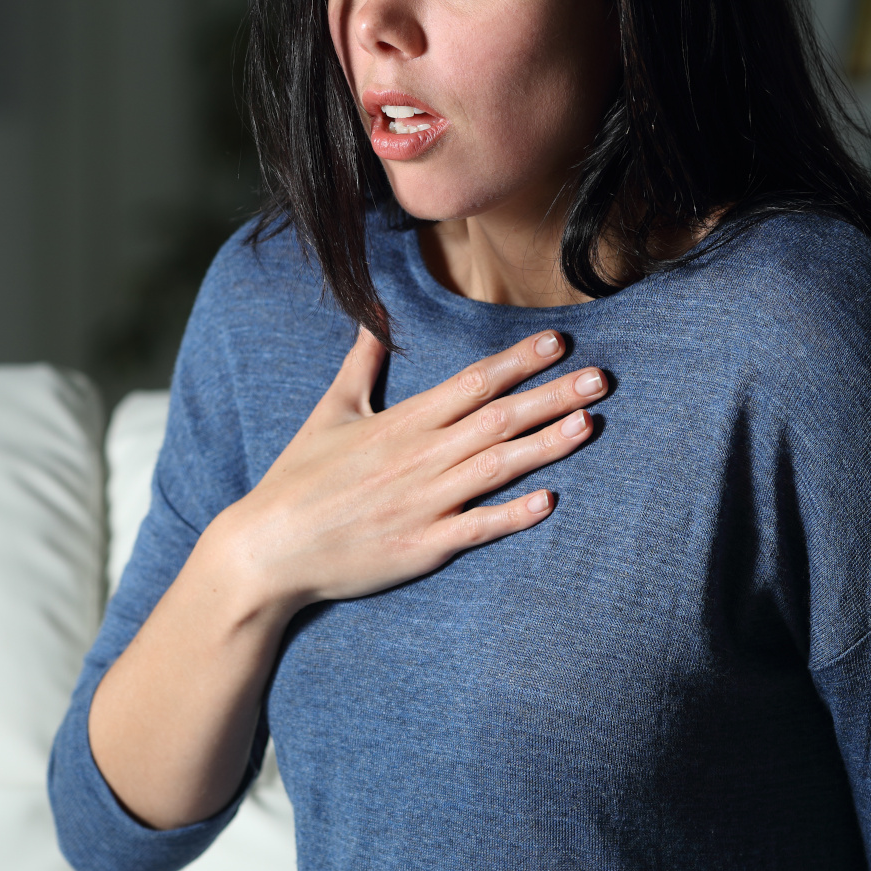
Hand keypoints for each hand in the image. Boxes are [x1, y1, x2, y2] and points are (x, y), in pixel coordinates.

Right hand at [206, 327, 607, 612]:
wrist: (268, 548)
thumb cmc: (298, 479)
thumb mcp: (328, 413)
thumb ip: (360, 366)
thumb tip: (375, 321)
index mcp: (401, 423)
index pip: (472, 382)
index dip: (518, 362)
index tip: (558, 343)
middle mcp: (419, 458)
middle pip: (498, 419)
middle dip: (552, 396)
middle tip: (602, 379)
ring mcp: (424, 503)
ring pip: (497, 468)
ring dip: (546, 445)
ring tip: (589, 423)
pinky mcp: (423, 546)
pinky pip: (477, 528)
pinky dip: (513, 515)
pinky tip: (549, 501)